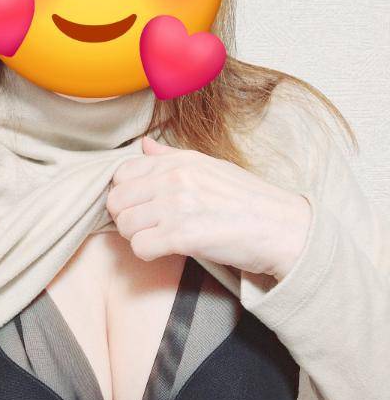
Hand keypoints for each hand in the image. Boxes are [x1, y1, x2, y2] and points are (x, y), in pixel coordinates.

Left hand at [106, 135, 312, 281]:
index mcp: (179, 161)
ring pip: (124, 225)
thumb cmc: (249, 200)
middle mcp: (174, 179)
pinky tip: (167, 250)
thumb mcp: (210, 166)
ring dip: (137, 237)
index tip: (141, 205)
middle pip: (116, 200)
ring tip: (160, 238)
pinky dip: (148, 254)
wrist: (283, 228)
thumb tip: (144, 145)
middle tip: (148, 226)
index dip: (125, 193)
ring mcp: (177, 206)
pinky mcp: (183, 235)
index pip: (121, 173)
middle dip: (126, 217)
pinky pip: (139, 247)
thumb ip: (171, 157)